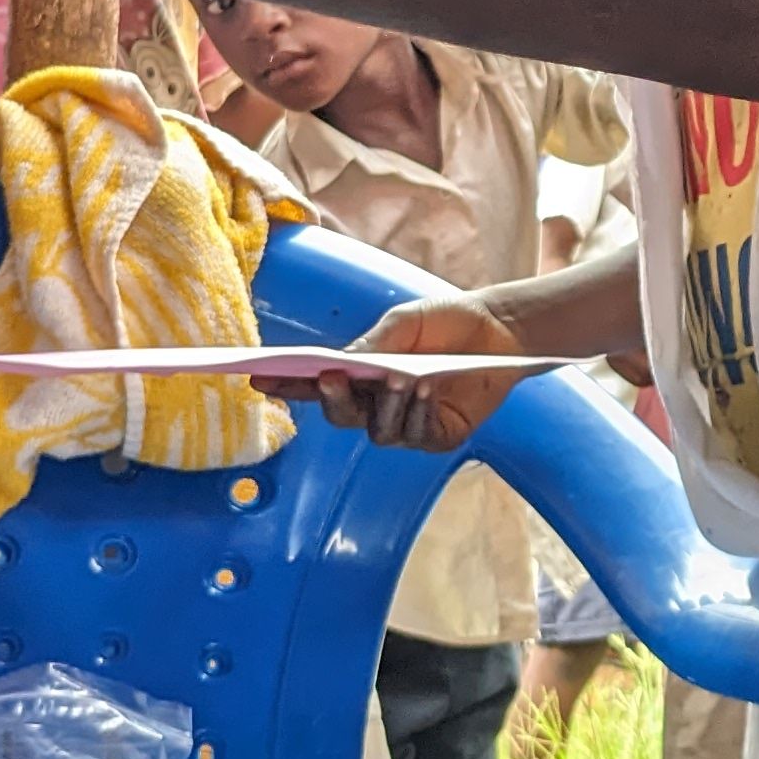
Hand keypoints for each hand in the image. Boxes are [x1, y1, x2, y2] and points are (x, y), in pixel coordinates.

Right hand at [269, 300, 530, 449]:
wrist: (498, 329)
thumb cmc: (445, 322)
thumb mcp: (404, 323)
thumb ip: (372, 344)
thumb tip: (337, 363)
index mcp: (360, 375)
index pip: (315, 386)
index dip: (287, 385)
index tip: (260, 377)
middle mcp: (377, 405)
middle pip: (341, 416)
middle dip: (334, 400)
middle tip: (332, 378)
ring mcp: (406, 424)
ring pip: (379, 431)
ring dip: (386, 405)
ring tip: (402, 378)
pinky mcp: (438, 436)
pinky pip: (418, 435)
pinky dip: (419, 413)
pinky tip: (426, 388)